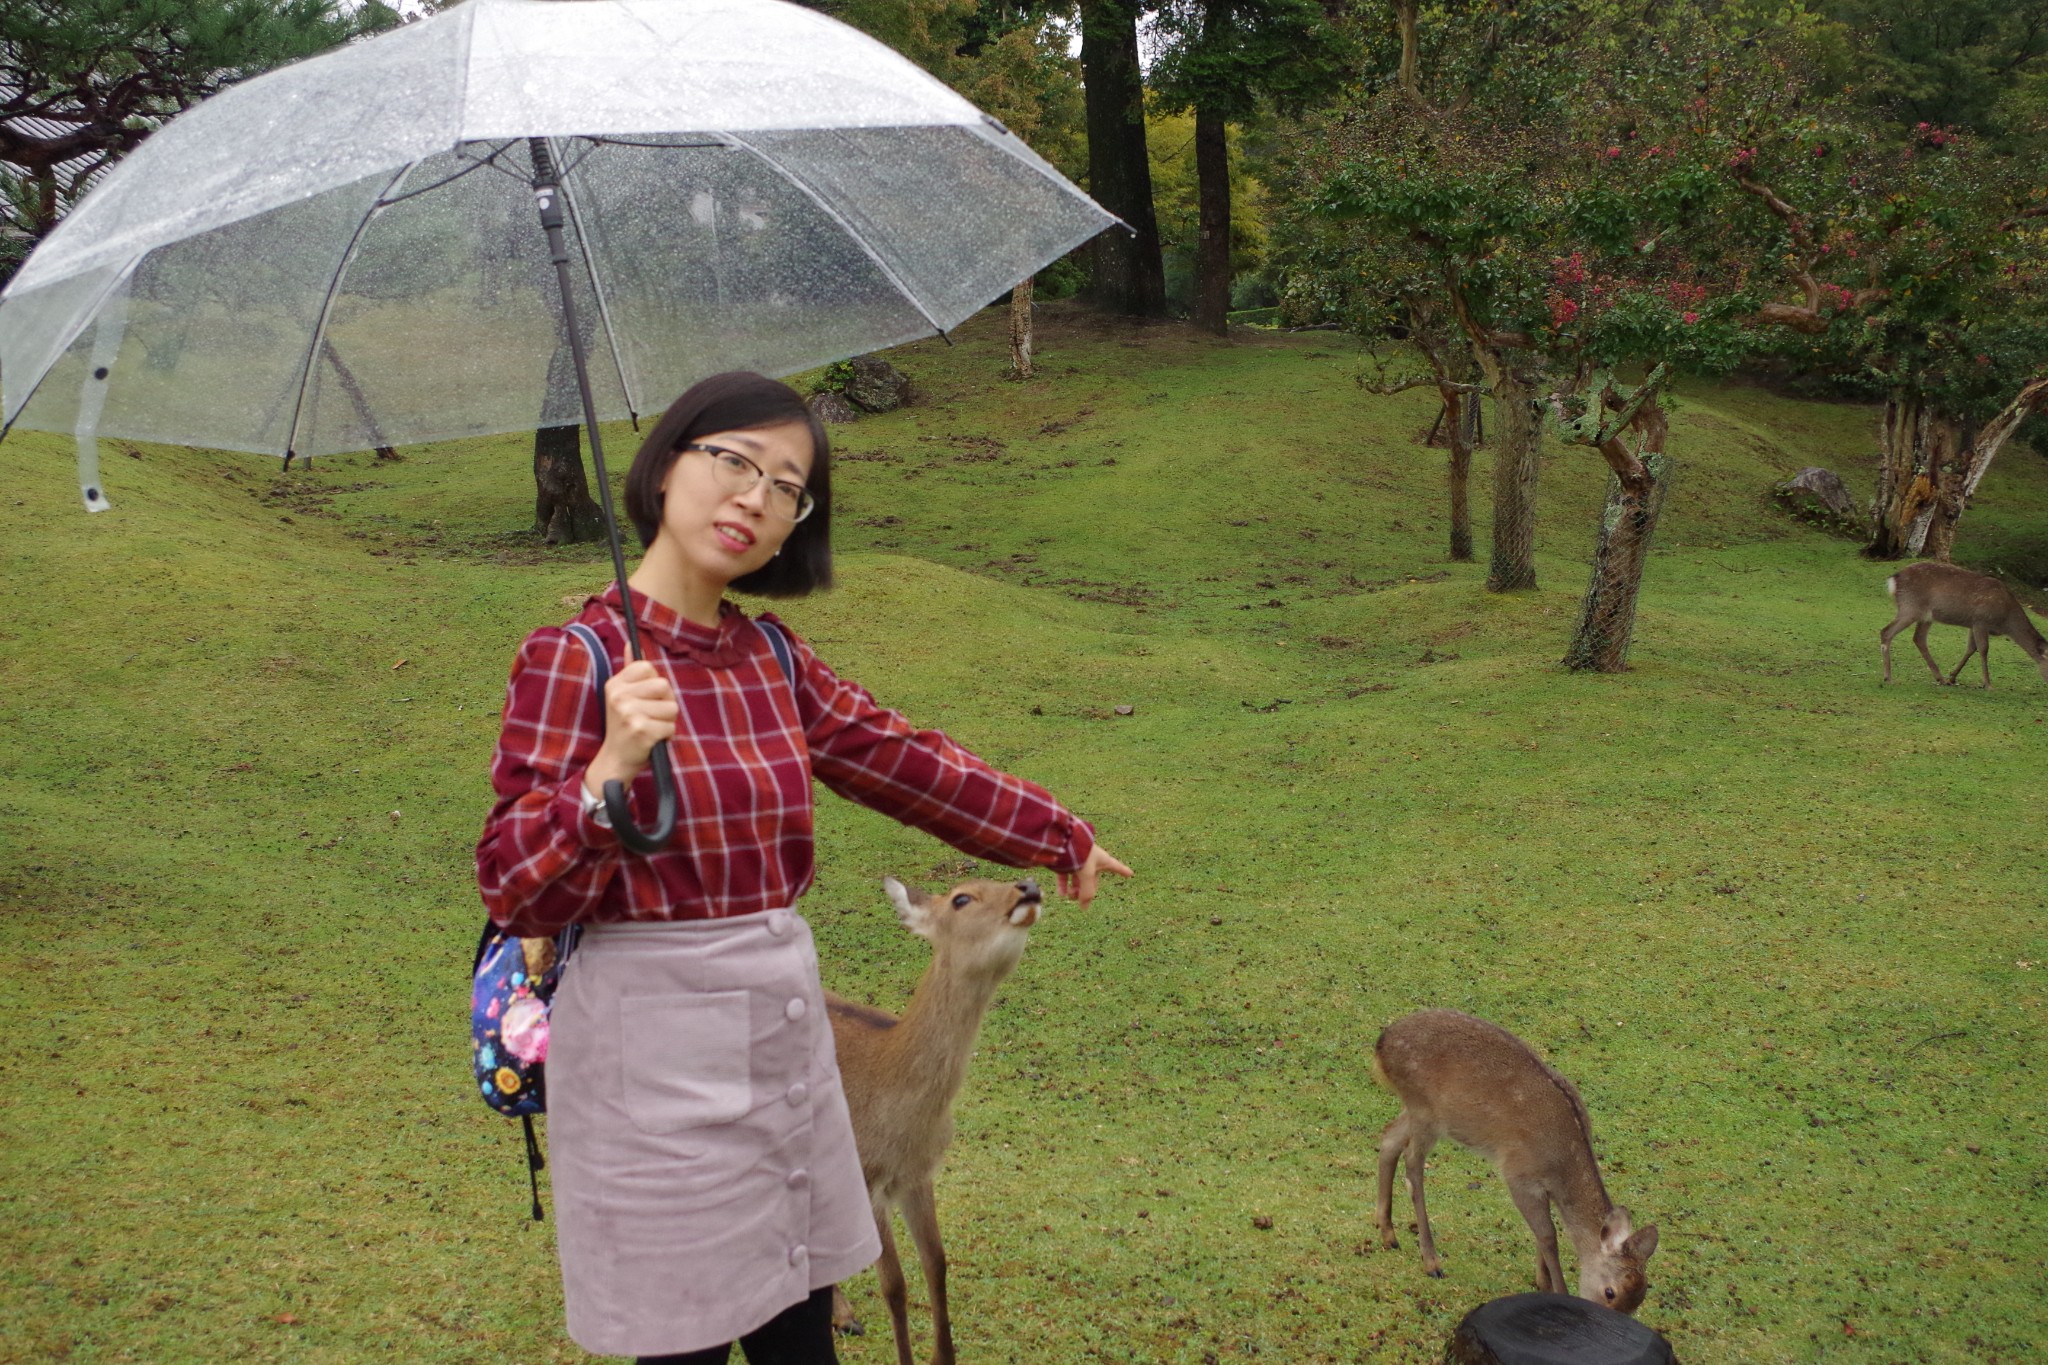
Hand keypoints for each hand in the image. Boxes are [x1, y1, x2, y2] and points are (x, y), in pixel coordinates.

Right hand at [585, 660, 677, 793]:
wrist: (615, 759)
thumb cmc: (624, 726)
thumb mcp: (622, 696)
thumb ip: (630, 671)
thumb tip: (631, 644)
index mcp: (615, 684)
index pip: (648, 667)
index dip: (654, 683)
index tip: (646, 697)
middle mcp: (619, 696)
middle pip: (664, 685)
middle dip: (666, 702)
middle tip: (652, 715)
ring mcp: (629, 713)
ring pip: (671, 708)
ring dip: (667, 721)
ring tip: (652, 728)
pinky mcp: (641, 730)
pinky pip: (670, 727)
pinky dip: (667, 735)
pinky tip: (652, 739)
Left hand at [1057, 844, 1132, 908]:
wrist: (1062, 840)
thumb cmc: (1080, 854)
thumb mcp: (1087, 874)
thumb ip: (1087, 892)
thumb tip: (1084, 908)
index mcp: (1102, 860)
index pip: (1116, 867)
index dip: (1123, 871)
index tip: (1130, 873)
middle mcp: (1092, 861)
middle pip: (1092, 881)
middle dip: (1086, 891)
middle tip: (1081, 901)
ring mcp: (1078, 861)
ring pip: (1079, 880)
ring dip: (1075, 890)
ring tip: (1069, 895)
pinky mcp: (1066, 862)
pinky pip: (1066, 876)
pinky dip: (1064, 886)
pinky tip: (1062, 894)